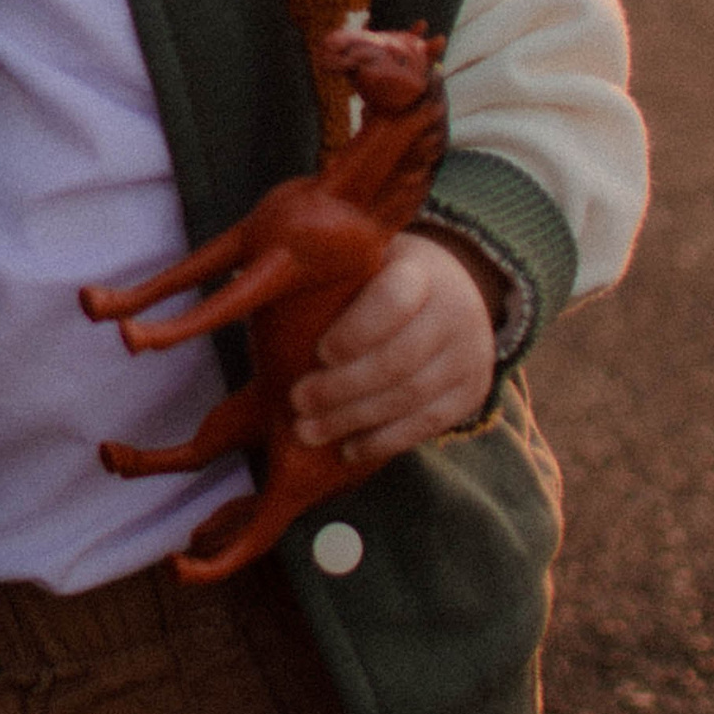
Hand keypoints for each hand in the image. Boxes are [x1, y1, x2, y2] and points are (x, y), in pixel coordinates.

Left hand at [290, 230, 503, 468]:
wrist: (453, 291)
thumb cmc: (379, 280)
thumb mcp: (359, 264)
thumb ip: (321, 279)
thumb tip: (243, 287)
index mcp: (419, 272)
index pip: (394, 300)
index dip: (356, 331)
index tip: (319, 352)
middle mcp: (454, 312)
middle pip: (399, 359)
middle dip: (342, 388)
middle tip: (297, 403)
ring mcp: (468, 355)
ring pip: (411, 397)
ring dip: (354, 421)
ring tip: (307, 433)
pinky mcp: (470, 391)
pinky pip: (429, 425)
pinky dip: (384, 441)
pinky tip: (348, 450)